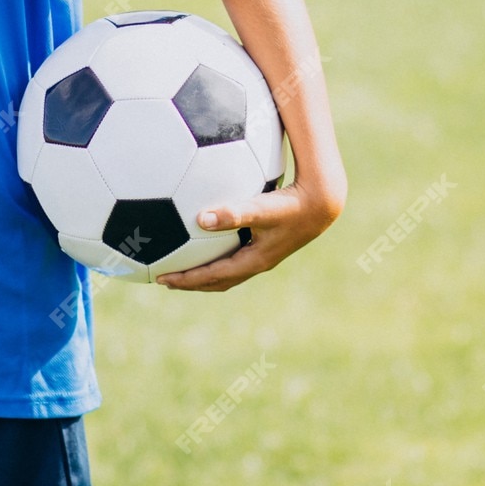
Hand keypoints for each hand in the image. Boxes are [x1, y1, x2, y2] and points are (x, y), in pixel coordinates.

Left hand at [157, 177, 344, 291]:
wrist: (322, 204)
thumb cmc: (291, 205)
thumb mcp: (262, 209)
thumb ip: (233, 213)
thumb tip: (201, 218)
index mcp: (253, 261)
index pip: (213, 277)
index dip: (187, 280)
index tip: (162, 279)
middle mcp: (256, 262)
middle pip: (218, 280)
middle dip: (192, 282)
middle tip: (165, 279)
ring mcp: (262, 254)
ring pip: (227, 270)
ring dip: (204, 271)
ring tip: (182, 265)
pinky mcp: (266, 243)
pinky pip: (235, 254)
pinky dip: (217, 254)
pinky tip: (208, 236)